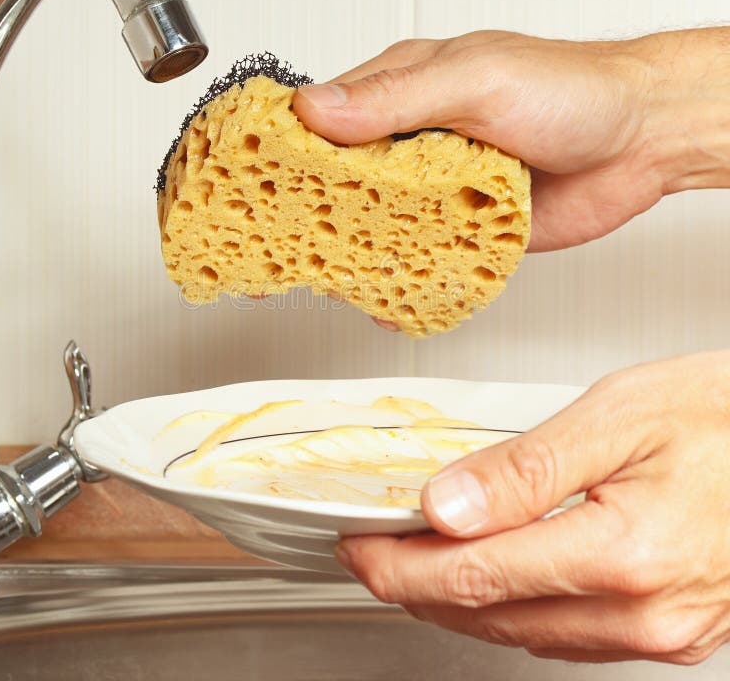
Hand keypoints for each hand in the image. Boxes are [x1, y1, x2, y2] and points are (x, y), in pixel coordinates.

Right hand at [294, 29, 729, 327]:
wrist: (641, 141)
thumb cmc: (570, 90)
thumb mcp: (477, 78)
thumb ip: (398, 96)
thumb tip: (317, 109)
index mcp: (401, 94)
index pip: (321, 124)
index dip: (281, 156)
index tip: (246, 187)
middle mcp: (412, 144)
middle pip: (341, 186)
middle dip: (308, 218)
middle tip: (276, 253)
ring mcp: (435, 191)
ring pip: (376, 229)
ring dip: (353, 254)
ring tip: (324, 282)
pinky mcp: (462, 231)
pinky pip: (421, 260)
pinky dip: (402, 282)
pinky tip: (387, 301)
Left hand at [335, 351, 729, 664]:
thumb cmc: (725, 417)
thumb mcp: (618, 417)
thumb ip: (526, 468)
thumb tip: (447, 505)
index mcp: (625, 553)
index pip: (472, 575)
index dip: (399, 564)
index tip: (359, 545)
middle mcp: (644, 611)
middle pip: (488, 614)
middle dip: (414, 584)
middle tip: (371, 552)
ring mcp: (661, 631)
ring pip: (523, 633)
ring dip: (458, 600)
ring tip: (415, 562)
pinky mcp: (671, 632)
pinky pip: (566, 636)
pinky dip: (512, 607)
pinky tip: (492, 580)